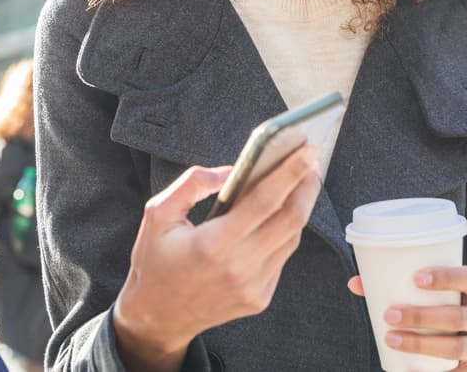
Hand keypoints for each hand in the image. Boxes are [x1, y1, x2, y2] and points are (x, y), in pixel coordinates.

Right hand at [113, 146, 320, 371]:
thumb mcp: (158, 213)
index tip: (306, 150)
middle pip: (291, 220)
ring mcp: (253, 288)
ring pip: (292, 238)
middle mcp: (238, 269)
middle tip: (311, 161)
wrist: (157, 316)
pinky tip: (280, 214)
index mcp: (212, 245)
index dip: (290, 173)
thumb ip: (192, 183)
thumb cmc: (155, 260)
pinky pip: (282, 257)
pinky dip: (285, 231)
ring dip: (300, 207)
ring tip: (300, 182)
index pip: (264, 202)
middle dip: (307, 185)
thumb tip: (232, 171)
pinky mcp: (260, 298)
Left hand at [348, 266, 466, 371]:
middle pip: (459, 316)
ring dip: (421, 344)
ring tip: (391, 339)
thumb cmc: (445, 308)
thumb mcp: (434, 295)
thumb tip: (355, 283)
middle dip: (421, 316)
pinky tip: (410, 369)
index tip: (416, 278)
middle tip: (389, 315)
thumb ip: (398, 286)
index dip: (446, 276)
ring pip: (457, 347)